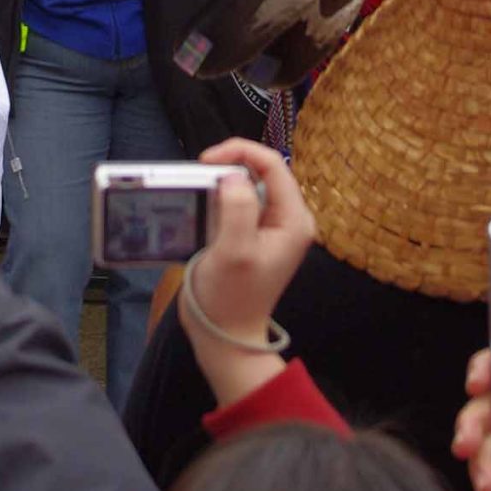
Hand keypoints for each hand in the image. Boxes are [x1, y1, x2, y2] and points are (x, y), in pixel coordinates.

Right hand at [179, 143, 314, 410]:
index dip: (240, 152)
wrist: (224, 337)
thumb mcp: (234, 252)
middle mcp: (287, 220)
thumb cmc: (230, 298)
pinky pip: (238, 203)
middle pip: (261, 171)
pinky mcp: (252, 236)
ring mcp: (270, 228)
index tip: (205, 162)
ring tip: (197, 192)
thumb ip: (237, 208)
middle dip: (230, 166)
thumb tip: (233, 175)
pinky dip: (218, 199)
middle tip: (198, 178)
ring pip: (247, 185)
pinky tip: (201, 207)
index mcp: (293, 220)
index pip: (273, 164)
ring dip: (221, 183)